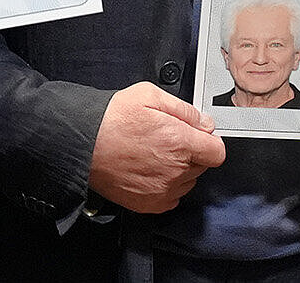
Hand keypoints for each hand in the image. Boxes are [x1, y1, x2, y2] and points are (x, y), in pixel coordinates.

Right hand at [86, 82, 226, 212]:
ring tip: (153, 154)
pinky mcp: (149, 203)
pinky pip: (171, 198)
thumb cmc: (111, 119)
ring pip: (187, 182)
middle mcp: (175, 170)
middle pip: (201, 166)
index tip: (198, 137)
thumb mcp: (149, 94)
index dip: (208, 141)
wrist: (82, 143)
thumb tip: (203, 122)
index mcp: (179, 141)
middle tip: (166, 140)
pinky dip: (165, 187)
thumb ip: (184, 109)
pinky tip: (149, 171)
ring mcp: (162, 190)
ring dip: (178, 170)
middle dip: (190, 152)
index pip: (217, 151)